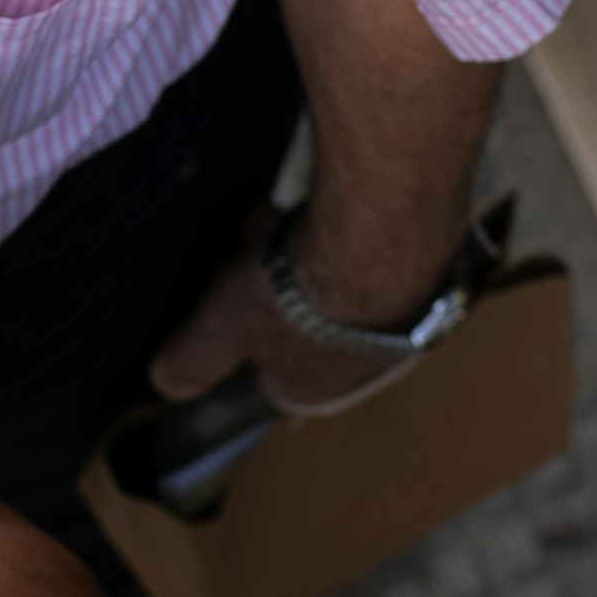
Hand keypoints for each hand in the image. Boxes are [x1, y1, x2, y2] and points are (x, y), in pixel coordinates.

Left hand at [145, 236, 418, 419]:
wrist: (381, 239)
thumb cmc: (296, 294)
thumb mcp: (220, 328)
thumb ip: (194, 359)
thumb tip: (165, 383)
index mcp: (312, 390)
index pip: (270, 372)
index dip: (245, 331)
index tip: (230, 295)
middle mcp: (366, 367)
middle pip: (308, 325)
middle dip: (281, 290)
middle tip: (259, 249)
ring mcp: (406, 322)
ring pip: (345, 289)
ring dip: (317, 257)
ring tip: (289, 220)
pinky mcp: (431, 276)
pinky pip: (381, 256)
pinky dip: (358, 234)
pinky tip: (338, 206)